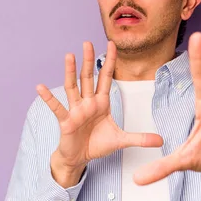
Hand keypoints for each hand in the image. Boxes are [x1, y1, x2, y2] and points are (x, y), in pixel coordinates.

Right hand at [37, 41, 163, 186]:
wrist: (79, 158)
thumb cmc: (97, 145)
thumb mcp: (121, 140)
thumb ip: (140, 138)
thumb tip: (161, 141)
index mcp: (101, 103)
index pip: (106, 78)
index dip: (109, 62)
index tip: (112, 44)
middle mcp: (88, 103)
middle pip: (88, 78)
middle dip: (88, 60)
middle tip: (88, 42)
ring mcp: (76, 110)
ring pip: (73, 87)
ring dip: (70, 72)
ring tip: (69, 55)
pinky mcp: (66, 121)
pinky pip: (57, 107)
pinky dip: (49, 98)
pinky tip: (40, 87)